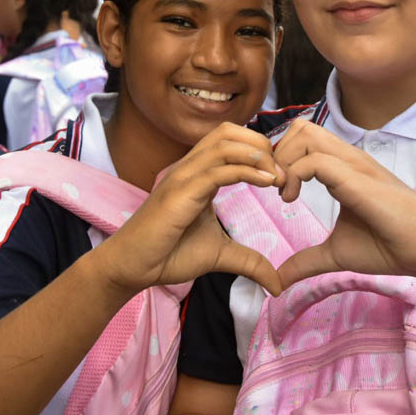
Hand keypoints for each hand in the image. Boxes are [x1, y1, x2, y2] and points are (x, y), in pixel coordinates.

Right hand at [98, 123, 283, 296]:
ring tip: (277, 178)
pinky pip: (217, 170)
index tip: (281, 178)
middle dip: (261, 145)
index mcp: (197, 174)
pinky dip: (246, 170)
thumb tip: (277, 283)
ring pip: (224, 143)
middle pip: (229, 131)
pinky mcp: (180, 192)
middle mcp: (189, 168)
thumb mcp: (220, 255)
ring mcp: (183, 177)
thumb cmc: (168, 255)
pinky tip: (266, 183)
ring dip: (257, 155)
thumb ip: (249, 261)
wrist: (133, 268)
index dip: (260, 152)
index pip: (231, 141)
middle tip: (282, 174)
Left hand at [270, 119, 415, 287]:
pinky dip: (293, 174)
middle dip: (276, 153)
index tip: (276, 193)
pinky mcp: (357, 177)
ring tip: (284, 193)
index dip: (280, 160)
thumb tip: (278, 280)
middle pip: (300, 127)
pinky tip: (292, 200)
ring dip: (283, 160)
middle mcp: (347, 159)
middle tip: (274, 188)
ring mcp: (353, 164)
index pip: (301, 140)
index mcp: (342, 169)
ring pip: (305, 133)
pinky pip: (315, 160)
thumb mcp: (336, 254)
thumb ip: (306, 261)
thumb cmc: (391, 247)